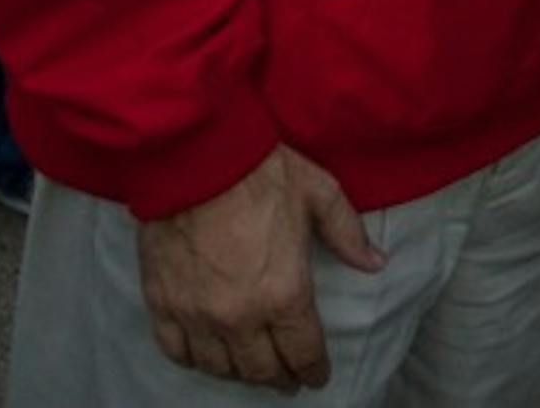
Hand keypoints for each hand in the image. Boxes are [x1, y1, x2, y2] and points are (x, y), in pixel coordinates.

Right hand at [136, 144, 385, 393]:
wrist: (198, 158)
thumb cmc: (263, 173)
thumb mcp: (320, 194)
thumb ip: (348, 234)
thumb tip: (376, 263)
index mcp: (284, 292)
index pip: (303, 351)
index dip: (314, 369)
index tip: (318, 376)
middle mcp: (240, 316)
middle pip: (262, 369)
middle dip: (280, 378)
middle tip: (288, 380)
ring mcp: (197, 315)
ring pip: (220, 367)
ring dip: (241, 374)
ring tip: (253, 369)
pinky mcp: (163, 305)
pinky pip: (177, 352)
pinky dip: (195, 361)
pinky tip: (207, 356)